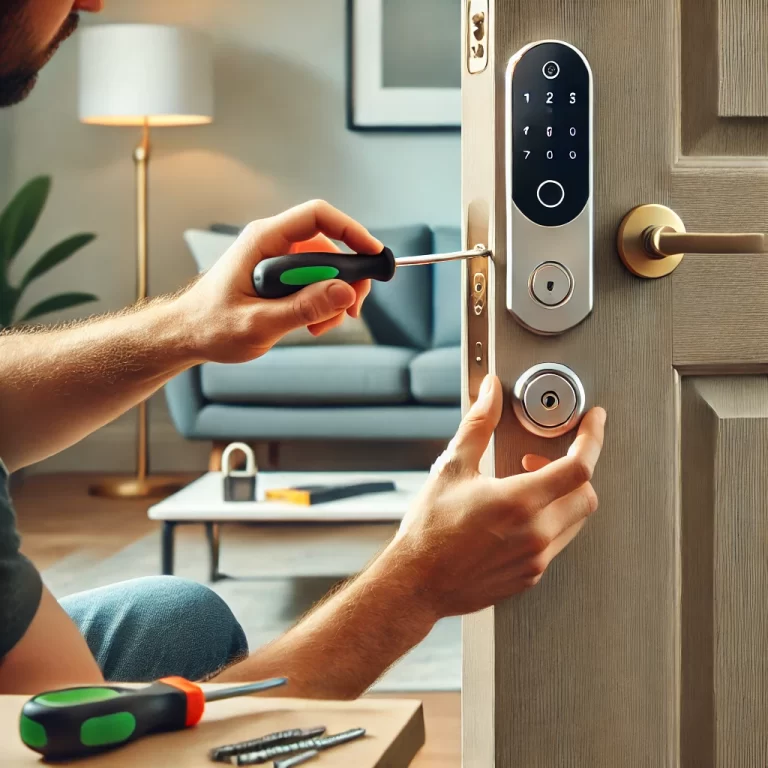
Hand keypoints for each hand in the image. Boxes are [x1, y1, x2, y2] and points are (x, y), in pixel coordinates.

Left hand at [176, 200, 380, 363]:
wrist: (188, 335)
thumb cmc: (211, 325)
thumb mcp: (258, 323)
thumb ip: (303, 308)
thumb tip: (345, 292)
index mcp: (263, 241)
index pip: (317, 216)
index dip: (351, 230)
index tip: (373, 254)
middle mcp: (274, 244)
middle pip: (330, 245)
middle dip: (348, 278)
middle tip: (352, 309)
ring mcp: (279, 261)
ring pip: (327, 268)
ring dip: (335, 298)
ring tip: (320, 327)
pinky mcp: (282, 279)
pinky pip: (316, 283)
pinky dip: (323, 304)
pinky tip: (312, 325)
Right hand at [393, 374, 606, 618]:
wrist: (417, 582)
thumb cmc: (429, 532)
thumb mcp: (451, 467)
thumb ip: (478, 425)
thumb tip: (489, 394)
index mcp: (519, 501)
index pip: (579, 466)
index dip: (593, 438)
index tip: (594, 423)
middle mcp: (535, 532)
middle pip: (586, 493)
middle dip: (575, 469)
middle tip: (542, 459)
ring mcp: (536, 558)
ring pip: (575, 520)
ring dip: (562, 497)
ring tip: (526, 487)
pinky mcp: (531, 575)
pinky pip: (557, 543)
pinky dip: (549, 521)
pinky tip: (518, 516)